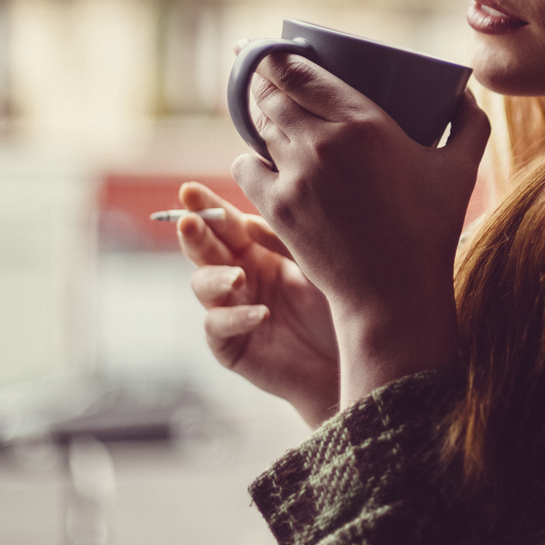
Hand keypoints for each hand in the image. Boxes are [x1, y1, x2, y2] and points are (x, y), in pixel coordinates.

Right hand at [176, 182, 339, 427]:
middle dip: (194, 233)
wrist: (355, 355)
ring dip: (215, 278)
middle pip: (204, 249)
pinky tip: (262, 314)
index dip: (205, 206)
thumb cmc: (340, 303)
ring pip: (203, 285)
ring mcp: (232, 309)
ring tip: (238, 277)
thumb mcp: (317, 263)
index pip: (226, 223)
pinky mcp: (232, 345)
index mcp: (257, 249)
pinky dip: (236, 318)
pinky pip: (218, 327)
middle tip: (189, 222)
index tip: (189, 190)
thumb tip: (247, 222)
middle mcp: (239, 274)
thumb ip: (284, 241)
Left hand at [232, 54, 489, 408]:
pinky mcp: (276, 208)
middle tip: (253, 64)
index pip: (300, 73)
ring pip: (256, 125)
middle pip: (270, 93)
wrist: (393, 292)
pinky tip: (260, 154)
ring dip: (254, 111)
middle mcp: (323, 143)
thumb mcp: (462, 170)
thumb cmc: (430, 230)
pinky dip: (249, 156)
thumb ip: (470, 123)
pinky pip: (245, 166)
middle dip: (257, 76)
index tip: (272, 46)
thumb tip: (464, 93)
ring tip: (256, 102)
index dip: (276, 54)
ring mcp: (295, 176)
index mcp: (365, 124)